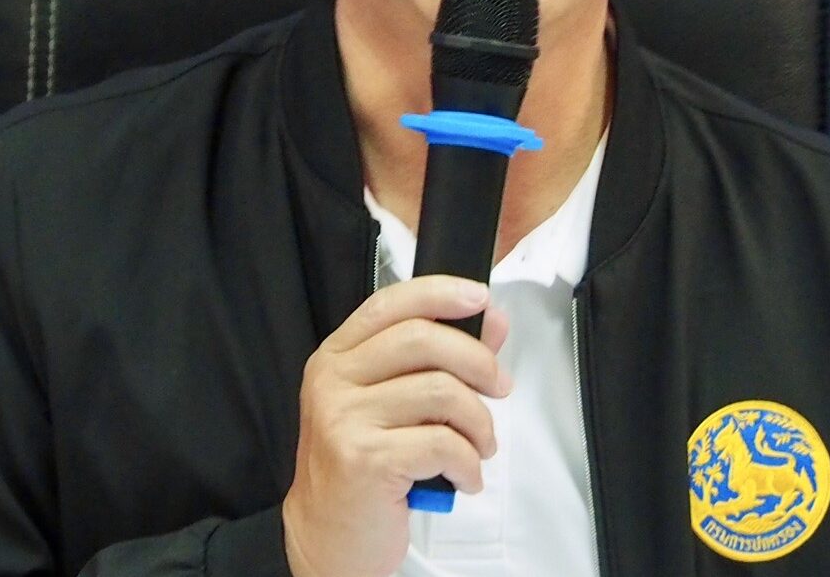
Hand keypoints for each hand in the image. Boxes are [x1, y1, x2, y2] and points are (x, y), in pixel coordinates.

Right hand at [282, 275, 512, 576]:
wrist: (329, 536)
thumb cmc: (365, 467)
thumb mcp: (396, 406)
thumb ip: (438, 361)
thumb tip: (492, 321)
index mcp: (337, 357)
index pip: (390, 304)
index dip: (440, 293)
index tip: (482, 299)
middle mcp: (333, 381)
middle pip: (422, 339)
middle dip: (478, 361)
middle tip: (499, 387)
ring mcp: (344, 418)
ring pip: (442, 391)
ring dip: (479, 422)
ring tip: (479, 447)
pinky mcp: (364, 459)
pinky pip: (443, 443)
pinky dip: (468, 464)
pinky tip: (464, 478)